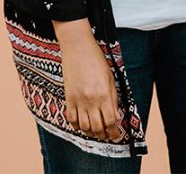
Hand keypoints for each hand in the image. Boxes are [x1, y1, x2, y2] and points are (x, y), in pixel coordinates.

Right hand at [52, 17, 122, 141]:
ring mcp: (78, 100)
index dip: (115, 133)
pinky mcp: (68, 98)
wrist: (78, 48)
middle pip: (97, 128)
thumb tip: (115, 116)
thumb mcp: (110, 78)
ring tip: (96, 132)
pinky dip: (77, 126)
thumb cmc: (96, 60)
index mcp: (104, 95)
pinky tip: (82, 124)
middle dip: (104, 135)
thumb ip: (113, 99)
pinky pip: (71, 119)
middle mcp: (91, 100)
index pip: (111, 122)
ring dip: (91, 133)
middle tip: (107, 136)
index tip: (117, 136)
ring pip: (84, 127)